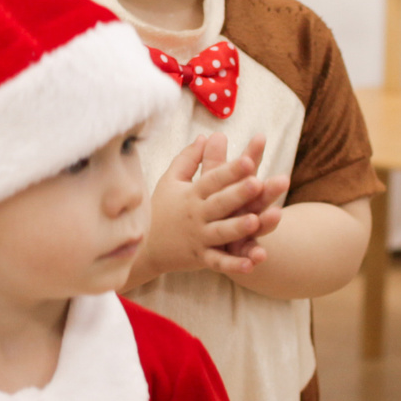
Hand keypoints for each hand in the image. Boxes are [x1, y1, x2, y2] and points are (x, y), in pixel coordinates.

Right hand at [133, 133, 289, 280]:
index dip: (229, 170)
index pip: (212, 179)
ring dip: (237, 227)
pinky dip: (234, 265)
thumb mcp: (170, 180)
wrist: (143, 247)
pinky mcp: (200, 258)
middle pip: (220, 203)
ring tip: (255, 220)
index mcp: (192, 194)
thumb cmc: (161, 208)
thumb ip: (188, 158)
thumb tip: (206, 136)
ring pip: (221, 232)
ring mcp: (199, 238)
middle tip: (257, 183)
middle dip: (238, 193)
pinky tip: (251, 264)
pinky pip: (218, 262)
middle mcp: (196, 215)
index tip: (248, 159)